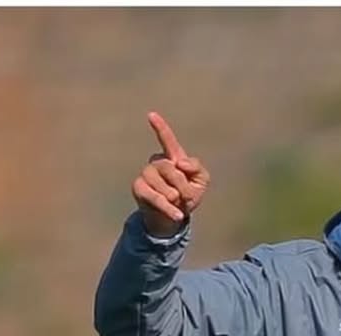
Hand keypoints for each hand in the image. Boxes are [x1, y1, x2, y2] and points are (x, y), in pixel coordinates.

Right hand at [132, 111, 210, 236]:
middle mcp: (157, 162)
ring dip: (176, 198)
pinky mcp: (139, 188)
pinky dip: (168, 208)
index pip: (167, 140)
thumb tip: (179, 163)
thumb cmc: (188, 196)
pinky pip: (154, 197)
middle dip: (183, 186)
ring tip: (177, 203)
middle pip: (170, 168)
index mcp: (173, 157)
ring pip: (162, 184)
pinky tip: (177, 215)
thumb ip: (197, 167)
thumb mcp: (201, 181)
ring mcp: (146, 174)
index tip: (151, 115)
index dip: (160, 127)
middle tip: (187, 197)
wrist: (175, 217)